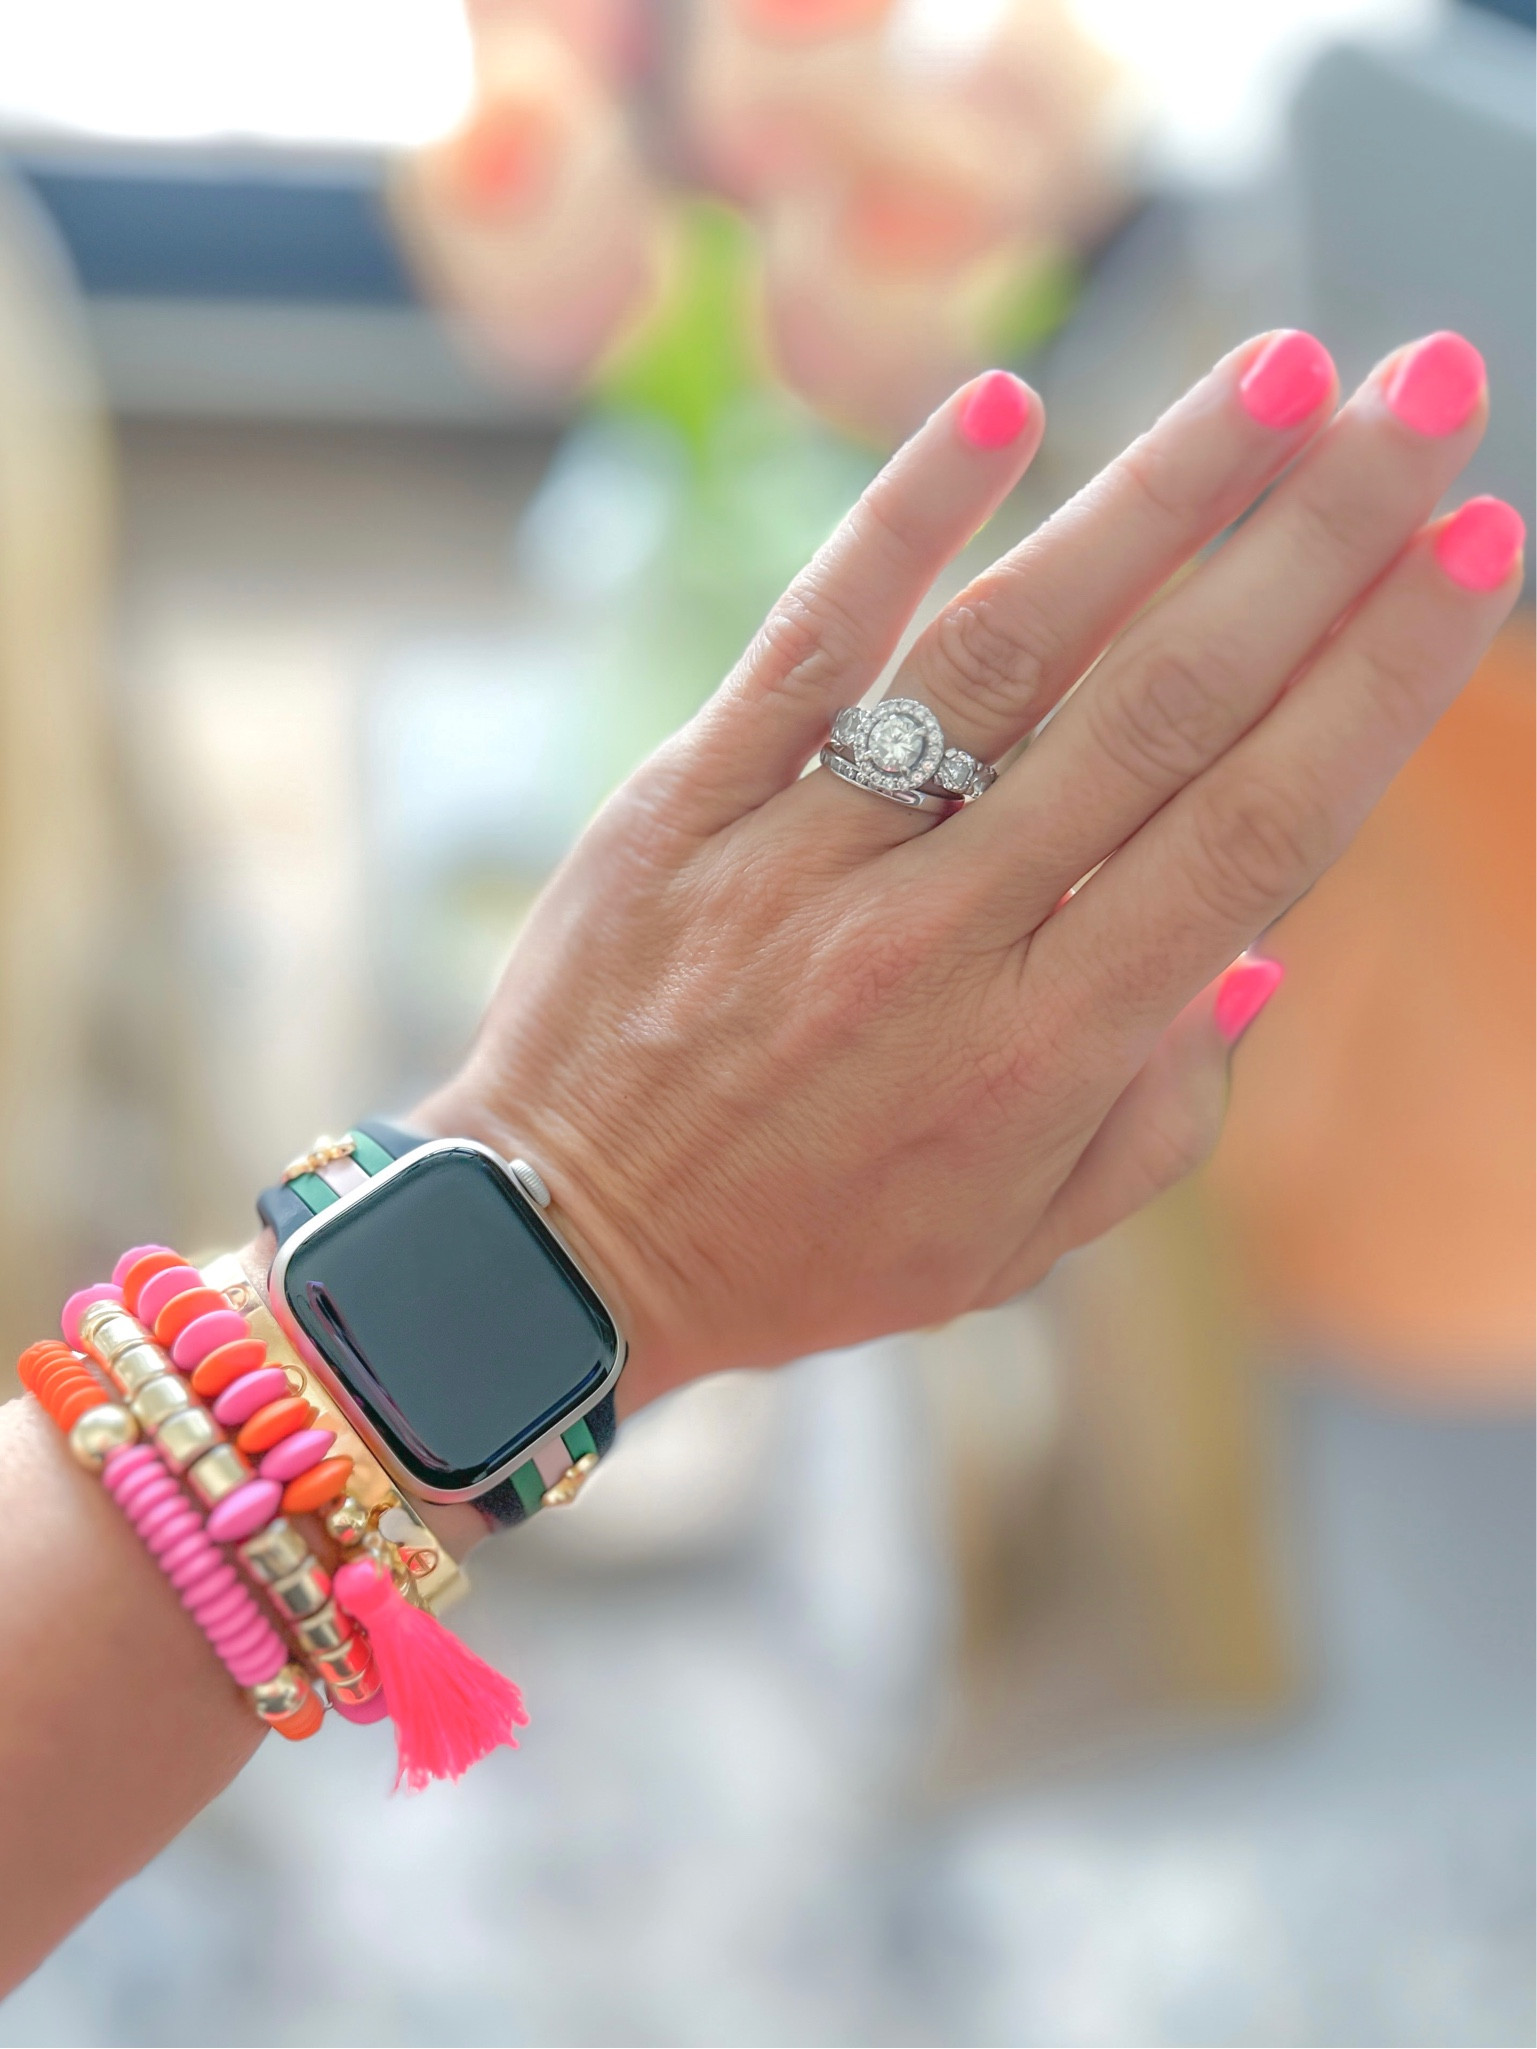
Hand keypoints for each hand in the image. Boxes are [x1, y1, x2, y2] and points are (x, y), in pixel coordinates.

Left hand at [417, 332, 1522, 1413]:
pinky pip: (808, 640)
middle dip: (1316, 540)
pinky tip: (1003, 407)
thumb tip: (1260, 951)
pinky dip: (901, 519)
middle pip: (1159, 707)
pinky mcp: (688, 802)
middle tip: (1428, 398)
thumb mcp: (1014, 1239)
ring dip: (1154, 495)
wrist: (563, 1250)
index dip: (1376, 682)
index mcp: (1043, 1053)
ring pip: (1006, 648)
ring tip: (1282, 369)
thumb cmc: (811, 1246)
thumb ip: (1157, 1110)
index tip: (1479, 551)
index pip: (1251, 833)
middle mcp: (938, 939)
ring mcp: (804, 857)